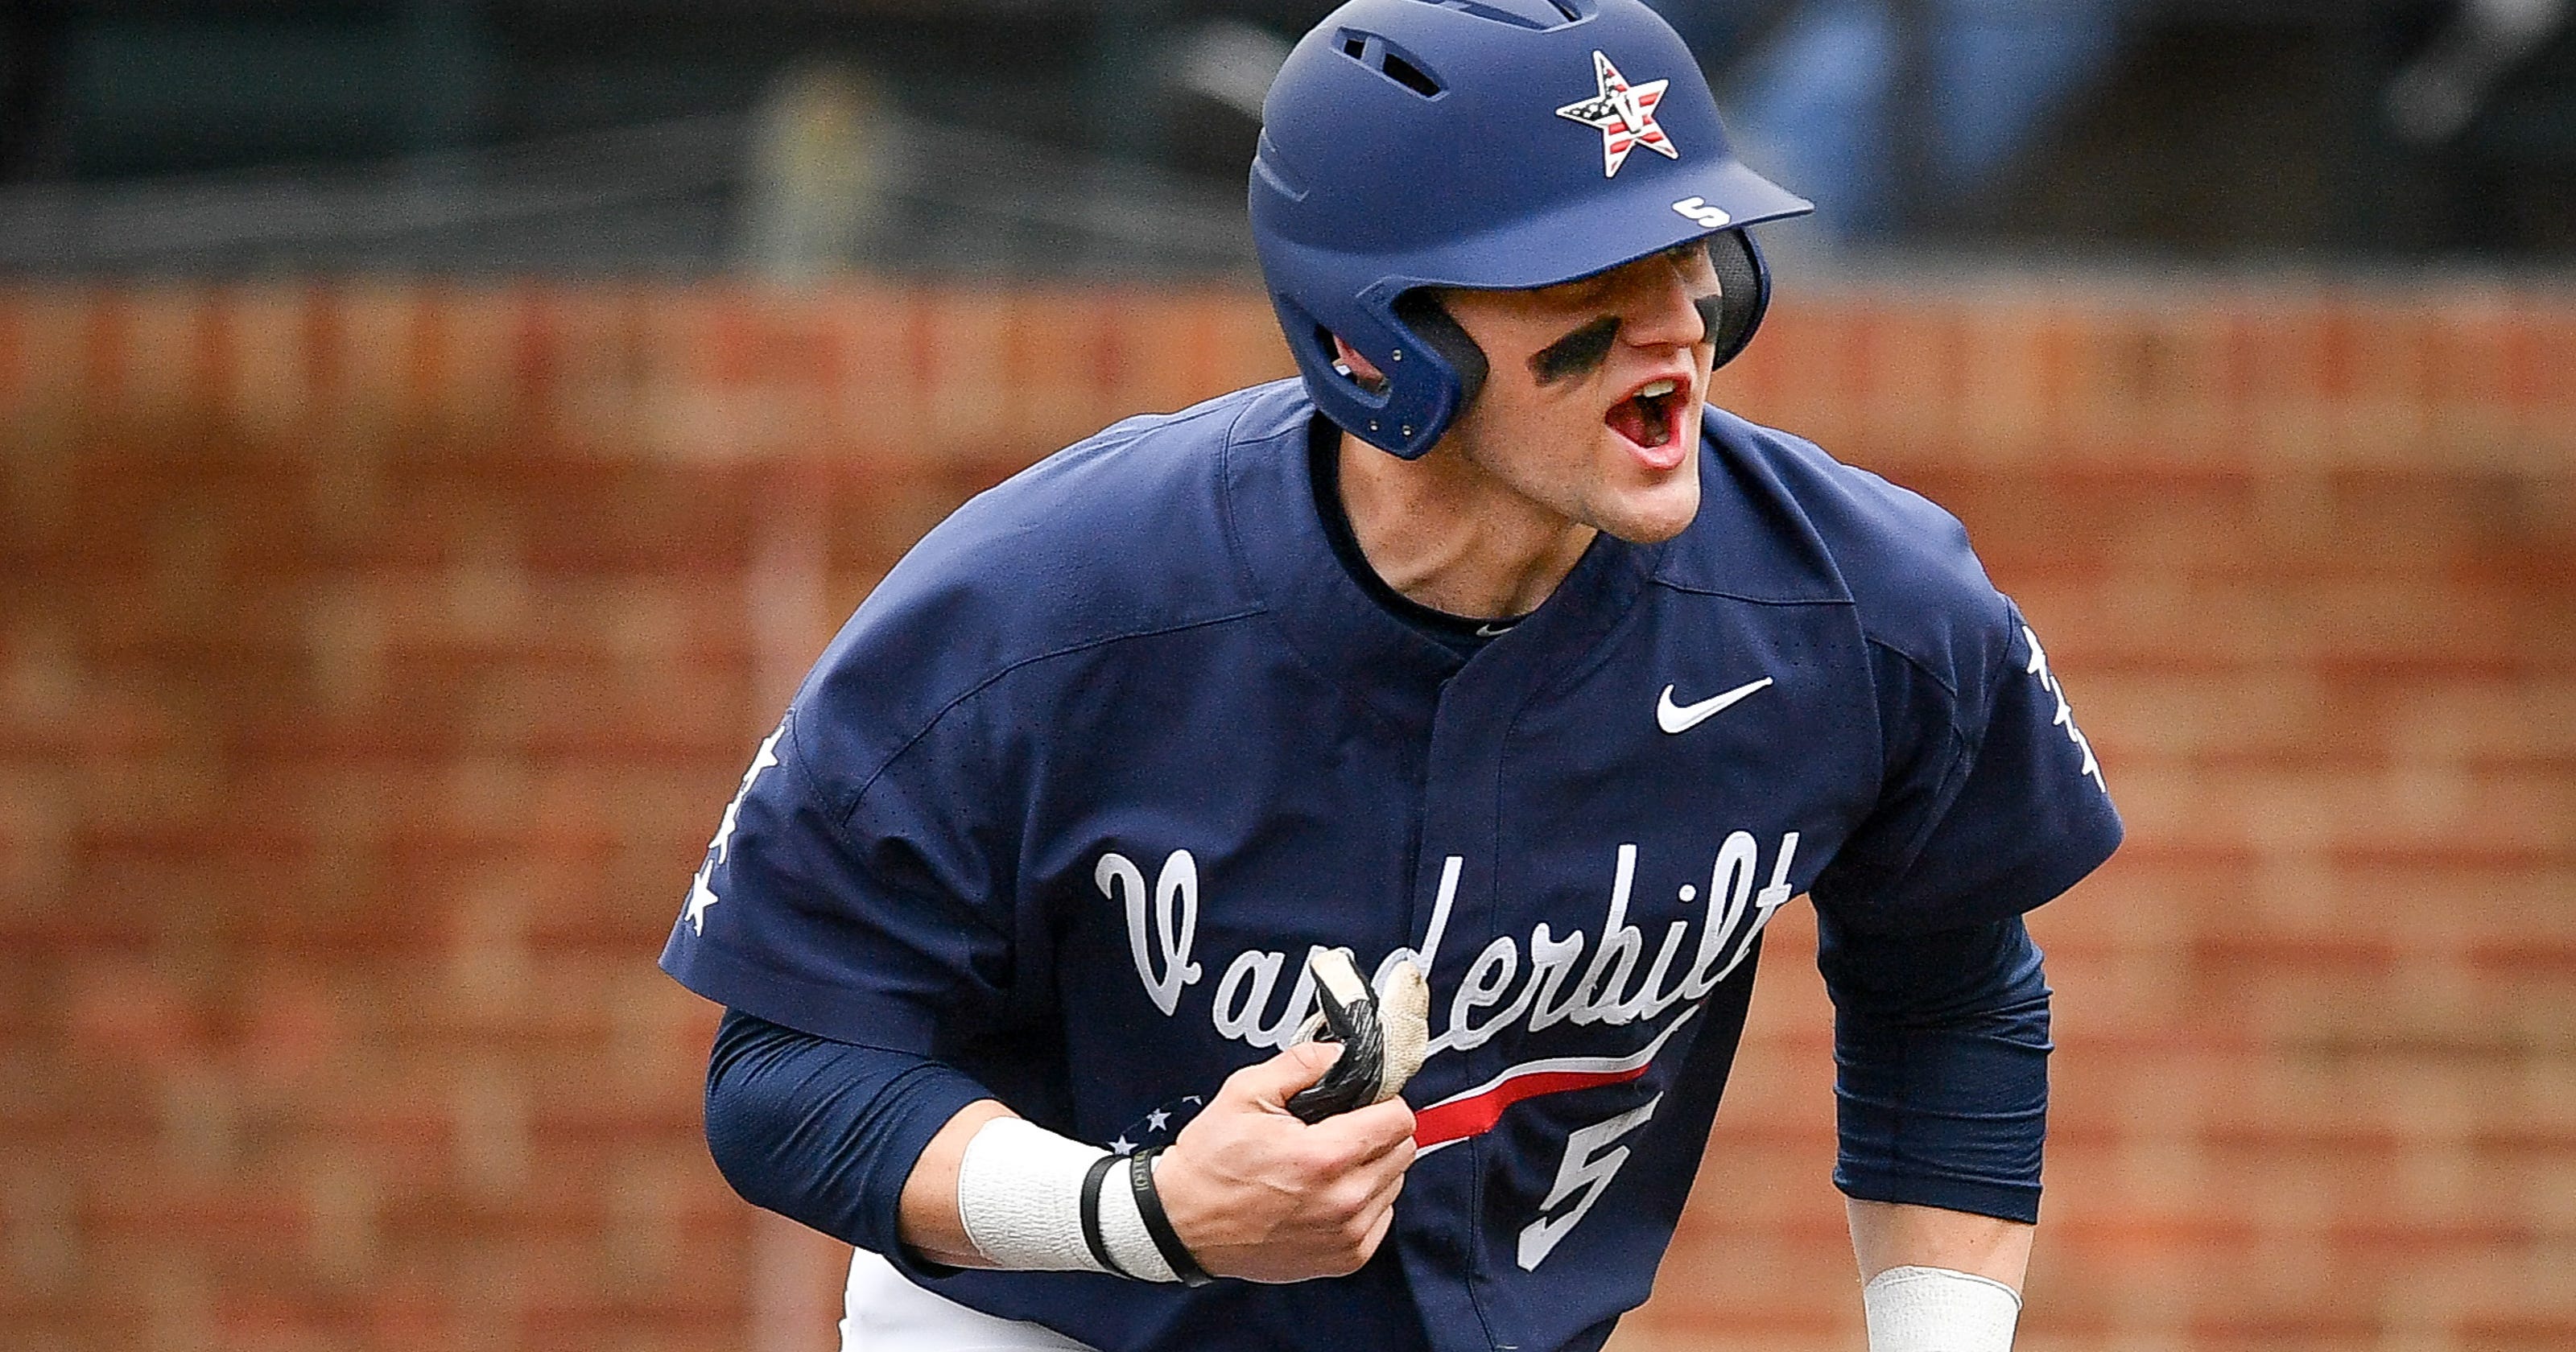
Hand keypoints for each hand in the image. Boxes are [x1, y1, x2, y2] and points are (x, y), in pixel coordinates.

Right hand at [1150, 1042, 1417, 1282]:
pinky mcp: (1346, 1259)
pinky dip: (1364, 1202)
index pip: (1400, 1119)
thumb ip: (1301, 1064)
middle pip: (1404, 1150)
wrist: (1184, 1225)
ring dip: (1372, 1168)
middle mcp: (1344, 1201)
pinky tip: (1327, 1193)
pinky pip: (1381, 1217)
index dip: (1382, 1101)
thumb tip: (1341, 1054)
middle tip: (1339, 1129)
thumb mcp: (1244, 1093)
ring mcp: (1347, 1235)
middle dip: (1378, 1132)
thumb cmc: (1210, 1164)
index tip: (1361, 1102)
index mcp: (1325, 1157)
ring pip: (1395, 1184)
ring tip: (1327, 1164)